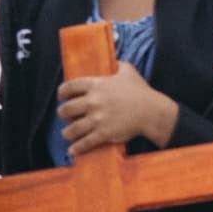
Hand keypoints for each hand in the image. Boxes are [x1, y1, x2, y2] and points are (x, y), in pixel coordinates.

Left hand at [57, 63, 178, 156]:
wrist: (151, 111)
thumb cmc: (140, 91)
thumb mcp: (127, 71)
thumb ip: (117, 64)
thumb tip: (112, 61)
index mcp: (96, 85)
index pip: (69, 87)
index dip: (62, 92)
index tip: (61, 97)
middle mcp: (93, 101)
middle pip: (66, 109)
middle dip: (62, 113)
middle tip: (64, 115)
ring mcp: (97, 119)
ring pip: (72, 128)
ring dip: (67, 133)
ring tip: (67, 134)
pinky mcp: (103, 133)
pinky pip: (85, 142)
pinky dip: (76, 148)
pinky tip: (72, 150)